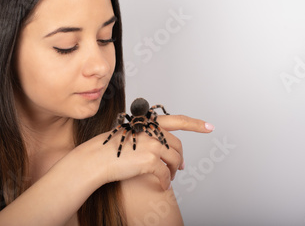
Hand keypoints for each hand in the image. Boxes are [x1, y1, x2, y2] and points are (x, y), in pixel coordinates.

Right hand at [76, 115, 213, 190]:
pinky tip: (163, 185)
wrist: (95, 159)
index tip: (209, 126)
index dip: (195, 124)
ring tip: (170, 176)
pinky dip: (166, 181)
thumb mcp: (128, 133)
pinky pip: (166, 174)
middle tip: (181, 167)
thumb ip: (145, 134)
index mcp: (147, 122)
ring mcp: (152, 144)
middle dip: (181, 158)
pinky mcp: (150, 160)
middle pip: (177, 146)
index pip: (177, 120)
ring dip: (174, 171)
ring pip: (175, 160)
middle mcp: (152, 131)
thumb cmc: (109, 148)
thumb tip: (161, 145)